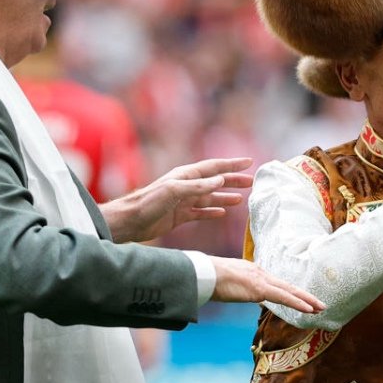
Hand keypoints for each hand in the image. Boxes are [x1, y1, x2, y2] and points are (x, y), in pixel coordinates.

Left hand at [102, 157, 252, 243]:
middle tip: (252, 182)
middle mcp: (187, 186)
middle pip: (215, 181)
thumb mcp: (174, 191)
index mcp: (186, 176)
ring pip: (210, 197)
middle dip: (233, 180)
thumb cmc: (148, 202)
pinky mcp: (180, 216)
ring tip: (241, 199)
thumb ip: (198, 186)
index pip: (214, 167)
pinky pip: (201, 212)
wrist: (130, 221)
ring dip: (226, 196)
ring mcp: (184, 201)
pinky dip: (212, 212)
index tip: (249, 162)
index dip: (232, 164)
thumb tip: (220, 180)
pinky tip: (222, 213)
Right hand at [208, 257, 324, 315]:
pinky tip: (309, 309)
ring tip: (320, 307)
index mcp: (251, 271)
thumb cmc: (207, 278)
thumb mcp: (223, 282)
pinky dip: (298, 303)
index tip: (297, 297)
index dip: (287, 291)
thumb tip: (234, 291)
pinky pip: (284, 297)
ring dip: (306, 300)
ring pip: (289, 291)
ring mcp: (260, 280)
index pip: (273, 282)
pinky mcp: (259, 289)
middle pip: (286, 285)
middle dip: (303, 295)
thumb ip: (234, 286)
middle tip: (319, 303)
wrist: (203, 273)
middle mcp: (259, 272)